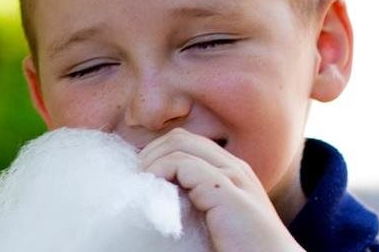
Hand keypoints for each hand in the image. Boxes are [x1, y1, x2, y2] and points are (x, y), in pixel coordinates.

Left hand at [138, 128, 302, 251]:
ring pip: (179, 144)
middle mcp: (234, 168)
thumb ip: (194, 202)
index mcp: (232, 174)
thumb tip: (155, 193)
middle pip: (180, 138)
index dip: (158, 154)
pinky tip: (153, 193)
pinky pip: (182, 163)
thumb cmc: (243, 250)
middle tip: (136, 181)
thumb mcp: (213, 220)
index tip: (140, 179)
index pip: (186, 143)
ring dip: (151, 162)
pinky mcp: (226, 191)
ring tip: (141, 186)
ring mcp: (233, 177)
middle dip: (150, 154)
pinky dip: (159, 172)